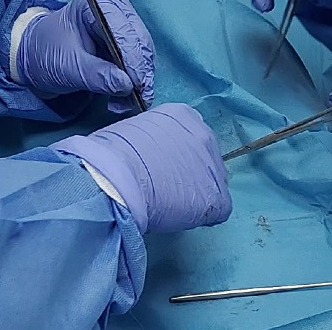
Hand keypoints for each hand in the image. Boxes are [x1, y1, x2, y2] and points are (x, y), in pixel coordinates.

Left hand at [14, 0, 153, 113]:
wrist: (34, 58)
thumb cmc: (46, 54)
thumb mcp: (68, 67)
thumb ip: (98, 75)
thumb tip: (127, 85)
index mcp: (98, 2)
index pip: (124, 30)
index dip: (133, 58)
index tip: (136, 85)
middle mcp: (116, 8)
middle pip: (139, 41)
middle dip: (139, 72)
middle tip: (137, 100)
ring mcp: (122, 24)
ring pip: (144, 53)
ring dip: (139, 80)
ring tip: (126, 104)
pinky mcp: (124, 42)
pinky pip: (138, 62)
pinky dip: (135, 82)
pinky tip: (125, 99)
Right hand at [54, 103, 231, 233]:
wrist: (116, 178)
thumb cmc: (113, 154)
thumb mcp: (134, 131)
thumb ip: (151, 139)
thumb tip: (149, 154)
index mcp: (183, 115)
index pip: (189, 136)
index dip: (177, 155)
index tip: (162, 166)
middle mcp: (205, 134)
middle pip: (205, 157)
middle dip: (191, 171)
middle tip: (168, 185)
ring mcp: (214, 166)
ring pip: (213, 182)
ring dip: (196, 192)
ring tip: (171, 203)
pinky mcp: (217, 198)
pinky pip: (217, 209)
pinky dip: (201, 215)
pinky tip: (180, 216)